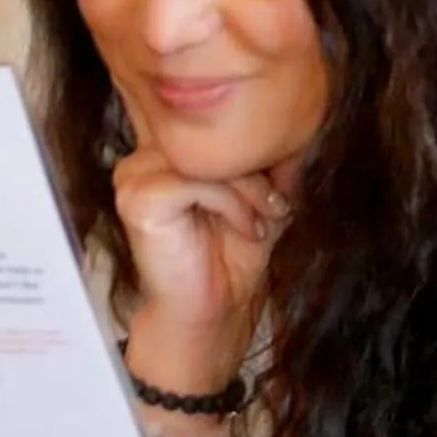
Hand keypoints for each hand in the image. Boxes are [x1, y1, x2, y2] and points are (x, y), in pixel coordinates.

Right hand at [113, 144, 291, 384]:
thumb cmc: (228, 260)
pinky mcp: (138, 199)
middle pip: (213, 140)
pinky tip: (246, 230)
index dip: (254, 151)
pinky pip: (198, 183)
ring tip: (262, 222)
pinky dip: (233, 205)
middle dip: (256, 172)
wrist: (212, 312)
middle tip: (277, 207)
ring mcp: (134, 178)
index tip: (282, 184)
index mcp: (166, 153)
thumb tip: (302, 124)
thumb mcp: (261, 198)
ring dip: (249, 191)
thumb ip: (272, 161)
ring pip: (208, 159)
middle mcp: (144, 158)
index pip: (217, 126)